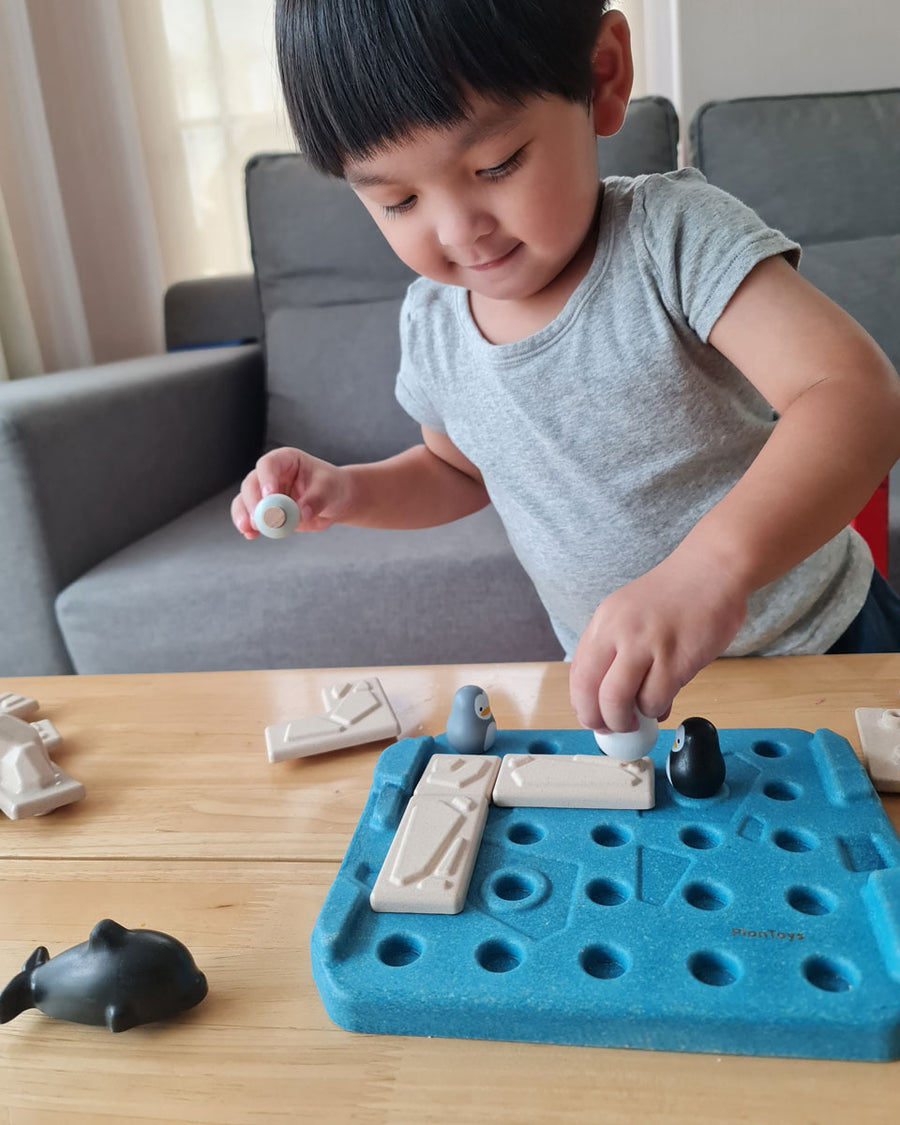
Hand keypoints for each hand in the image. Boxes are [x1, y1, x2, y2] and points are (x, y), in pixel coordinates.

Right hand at [230, 447, 351, 539]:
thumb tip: (301, 513)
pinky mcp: (265, 511)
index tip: (270, 496)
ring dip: (245, 515)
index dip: (266, 479)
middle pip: (252, 483)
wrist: (333, 502)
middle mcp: (270, 474)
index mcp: (286, 460)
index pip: (269, 464)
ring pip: (245, 500)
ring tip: (250, 528)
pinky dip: (249, 527)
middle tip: (260, 519)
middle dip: (253, 502)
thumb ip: (315, 500)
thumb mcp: (329, 490)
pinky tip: (250, 535)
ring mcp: (265, 493)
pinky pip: (250, 517)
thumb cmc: (332, 487)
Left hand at [569, 550, 747, 732]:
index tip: (591, 718)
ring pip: (619, 702)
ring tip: (641, 717)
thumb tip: (614, 700)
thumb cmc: (676, 596)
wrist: (712, 570)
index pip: (578, 673)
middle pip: (591, 692)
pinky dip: (656, 710)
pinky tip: (664, 702)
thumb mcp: (631, 614)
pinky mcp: (676, 659)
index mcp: (604, 621)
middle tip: (612, 729)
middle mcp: (618, 631)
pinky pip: (655, 700)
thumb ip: (620, 652)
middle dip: (598, 720)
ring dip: (627, 720)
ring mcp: (646, 645)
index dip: (582, 703)